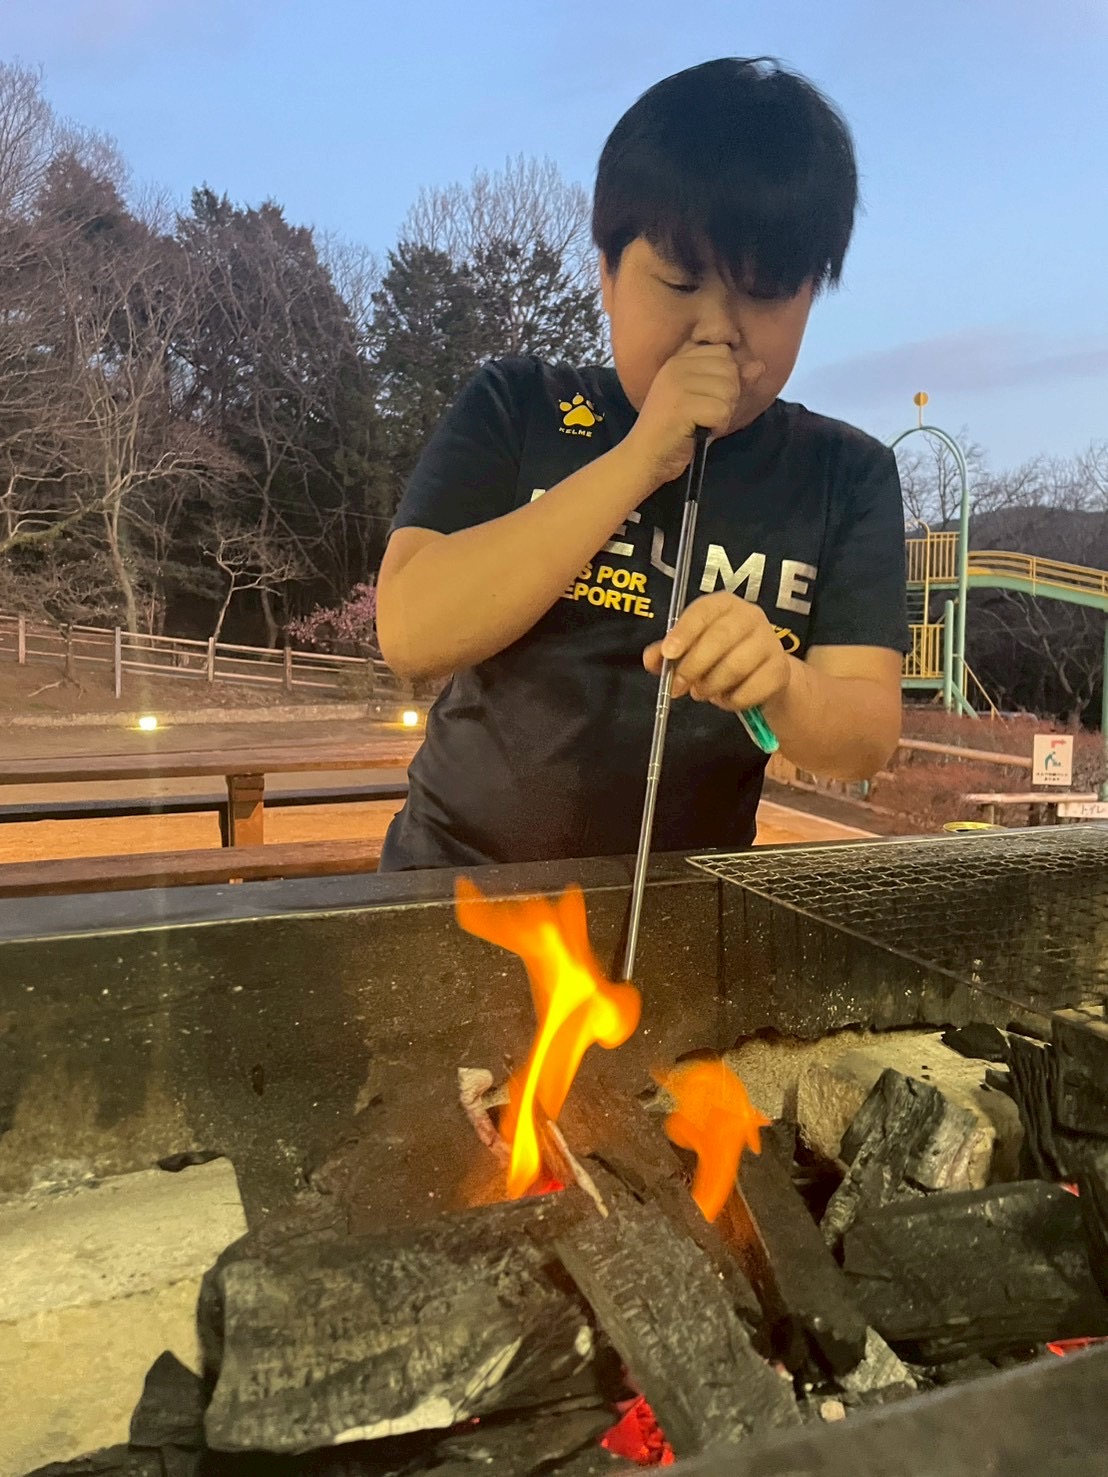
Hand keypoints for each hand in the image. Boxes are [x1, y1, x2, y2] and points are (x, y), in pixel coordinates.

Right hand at [622, 344, 764, 488]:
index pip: (723, 353)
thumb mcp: (705, 401)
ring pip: (728, 390)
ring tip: (701, 423)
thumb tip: (759, 366)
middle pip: (729, 370)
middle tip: (705, 414)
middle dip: (727, 397)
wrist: (645, 458)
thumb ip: (731, 381)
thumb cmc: (676, 432)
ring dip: (722, 413)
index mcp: (680, 360)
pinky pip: (721, 411)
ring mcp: (678, 384)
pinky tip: (700, 431)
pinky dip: (717, 426)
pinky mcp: (682, 405)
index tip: (707, 398)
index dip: (726, 379)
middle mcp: (677, 366)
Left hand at [643, 593, 791, 712]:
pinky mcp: (780, 669)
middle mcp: (750, 616)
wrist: (763, 675)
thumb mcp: (692, 650)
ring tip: (701, 693)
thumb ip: (668, 653)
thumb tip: (651, 660)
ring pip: (736, 666)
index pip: (703, 611)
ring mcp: (770, 641)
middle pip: (720, 638)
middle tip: (678, 687)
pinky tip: (726, 699)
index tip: (667, 653)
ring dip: (711, 685)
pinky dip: (732, 700)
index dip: (684, 632)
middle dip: (693, 666)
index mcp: (724, 604)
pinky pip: (752, 689)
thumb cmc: (721, 656)